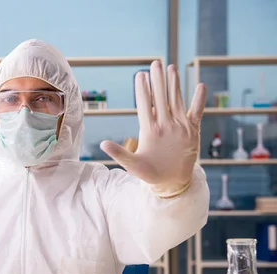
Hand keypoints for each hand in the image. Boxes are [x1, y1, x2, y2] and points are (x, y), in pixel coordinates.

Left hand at [100, 61, 206, 197]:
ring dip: (174, 85)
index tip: (139, 75)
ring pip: (176, 101)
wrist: (170, 181)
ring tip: (172, 68)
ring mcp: (178, 126)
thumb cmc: (150, 174)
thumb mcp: (133, 165)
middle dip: (158, 81)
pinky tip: (199, 86)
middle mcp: (163, 124)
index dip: (142, 90)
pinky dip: (198, 100)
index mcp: (149, 130)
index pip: (145, 105)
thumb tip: (103, 143)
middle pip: (160, 98)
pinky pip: (196, 112)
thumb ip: (120, 153)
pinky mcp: (191, 131)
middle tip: (155, 62)